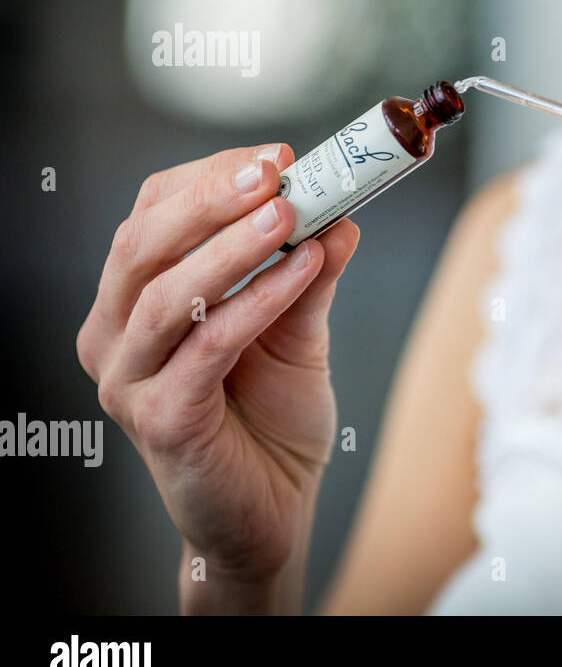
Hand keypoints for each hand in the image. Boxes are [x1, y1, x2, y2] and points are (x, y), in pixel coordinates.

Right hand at [76, 144, 359, 612]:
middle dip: (211, 199)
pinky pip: (205, 348)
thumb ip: (309, 276)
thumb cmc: (271, 419)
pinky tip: (302, 271)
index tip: (276, 155)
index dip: (209, 178)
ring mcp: (129, 381)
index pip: (152, 215)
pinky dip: (255, 303)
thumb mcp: (297, 332)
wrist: (272, 511)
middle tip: (274, 171)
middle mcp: (114, 336)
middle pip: (143, 245)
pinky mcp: (160, 421)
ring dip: (233, 246)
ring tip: (290, 213)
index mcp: (134, 301)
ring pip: (167, 294)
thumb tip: (342, 214)